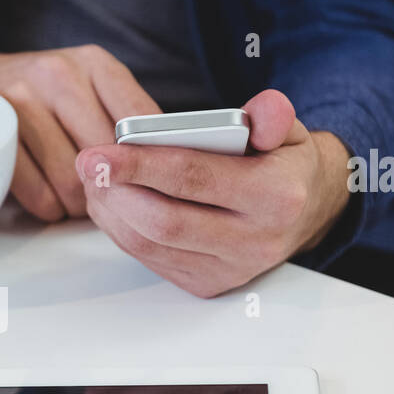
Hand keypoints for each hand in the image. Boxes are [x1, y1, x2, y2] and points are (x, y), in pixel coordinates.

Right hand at [0, 46, 159, 220]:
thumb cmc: (38, 97)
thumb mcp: (85, 87)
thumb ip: (124, 117)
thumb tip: (168, 166)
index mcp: (94, 64)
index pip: (143, 121)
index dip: (151, 161)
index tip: (152, 182)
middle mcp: (60, 76)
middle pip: (108, 159)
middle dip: (111, 189)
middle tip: (108, 198)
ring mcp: (23, 104)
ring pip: (74, 183)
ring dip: (78, 204)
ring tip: (75, 196)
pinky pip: (40, 197)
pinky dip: (49, 208)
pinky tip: (48, 196)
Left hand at [75, 89, 349, 297]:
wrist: (305, 213)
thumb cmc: (283, 165)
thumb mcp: (287, 131)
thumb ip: (272, 116)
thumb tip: (264, 109)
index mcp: (276, 197)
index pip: (194, 179)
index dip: (141, 165)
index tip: (101, 153)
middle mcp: (254, 242)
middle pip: (164, 221)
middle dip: (116, 192)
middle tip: (88, 163)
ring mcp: (229, 270)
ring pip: (150, 244)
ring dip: (112, 211)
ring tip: (95, 178)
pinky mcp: (207, 285)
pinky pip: (150, 259)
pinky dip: (122, 230)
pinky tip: (111, 202)